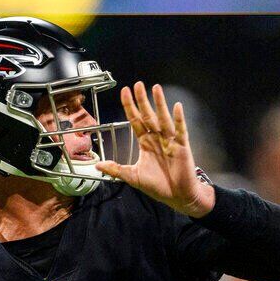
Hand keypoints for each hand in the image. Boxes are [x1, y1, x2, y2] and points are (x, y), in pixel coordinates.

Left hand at [95, 82, 214, 217]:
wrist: (177, 196)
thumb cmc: (158, 186)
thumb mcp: (133, 177)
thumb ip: (116, 169)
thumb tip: (97, 166)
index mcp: (146, 143)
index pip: (136, 121)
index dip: (130, 107)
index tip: (124, 92)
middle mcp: (157, 139)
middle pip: (148, 116)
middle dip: (143, 100)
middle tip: (138, 84)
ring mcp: (170, 141)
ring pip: (163, 119)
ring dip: (159, 104)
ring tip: (155, 88)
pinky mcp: (182, 146)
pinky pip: (180, 130)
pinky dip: (178, 119)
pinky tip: (176, 107)